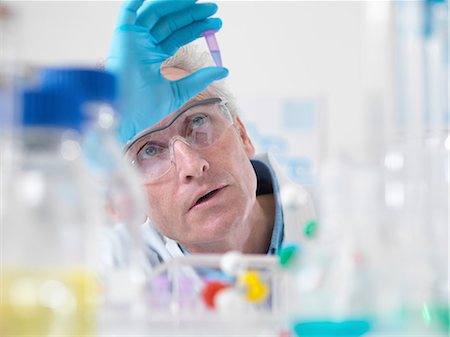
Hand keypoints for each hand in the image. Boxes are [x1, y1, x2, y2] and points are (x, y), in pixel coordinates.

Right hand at [106, 0, 228, 143]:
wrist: (129, 112)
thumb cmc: (147, 107)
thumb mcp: (180, 90)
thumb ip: (200, 78)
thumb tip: (224, 70)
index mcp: (153, 57)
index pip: (178, 36)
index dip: (196, 28)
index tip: (216, 23)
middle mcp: (143, 45)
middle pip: (169, 22)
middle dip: (191, 15)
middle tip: (213, 9)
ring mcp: (133, 39)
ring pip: (155, 13)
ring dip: (176, 4)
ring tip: (197, 1)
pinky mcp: (123, 34)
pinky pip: (128, 10)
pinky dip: (138, 0)